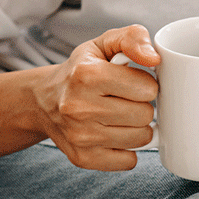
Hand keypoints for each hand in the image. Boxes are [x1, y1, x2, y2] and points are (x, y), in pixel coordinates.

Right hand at [35, 25, 159, 170]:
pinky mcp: (84, 159)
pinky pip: (129, 161)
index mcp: (87, 75)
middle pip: (145, 115)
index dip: (145, 84)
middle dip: (141, 105)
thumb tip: (154, 58)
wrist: (44, 101)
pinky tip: (113, 134)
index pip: (147, 88)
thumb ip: (133, 37)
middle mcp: (79, 108)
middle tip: (125, 100)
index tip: (132, 82)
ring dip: (137, 127)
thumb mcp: (104, 43)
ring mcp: (80, 137)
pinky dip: (127, 149)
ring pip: (141, 138)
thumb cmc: (81, 71)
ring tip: (120, 116)